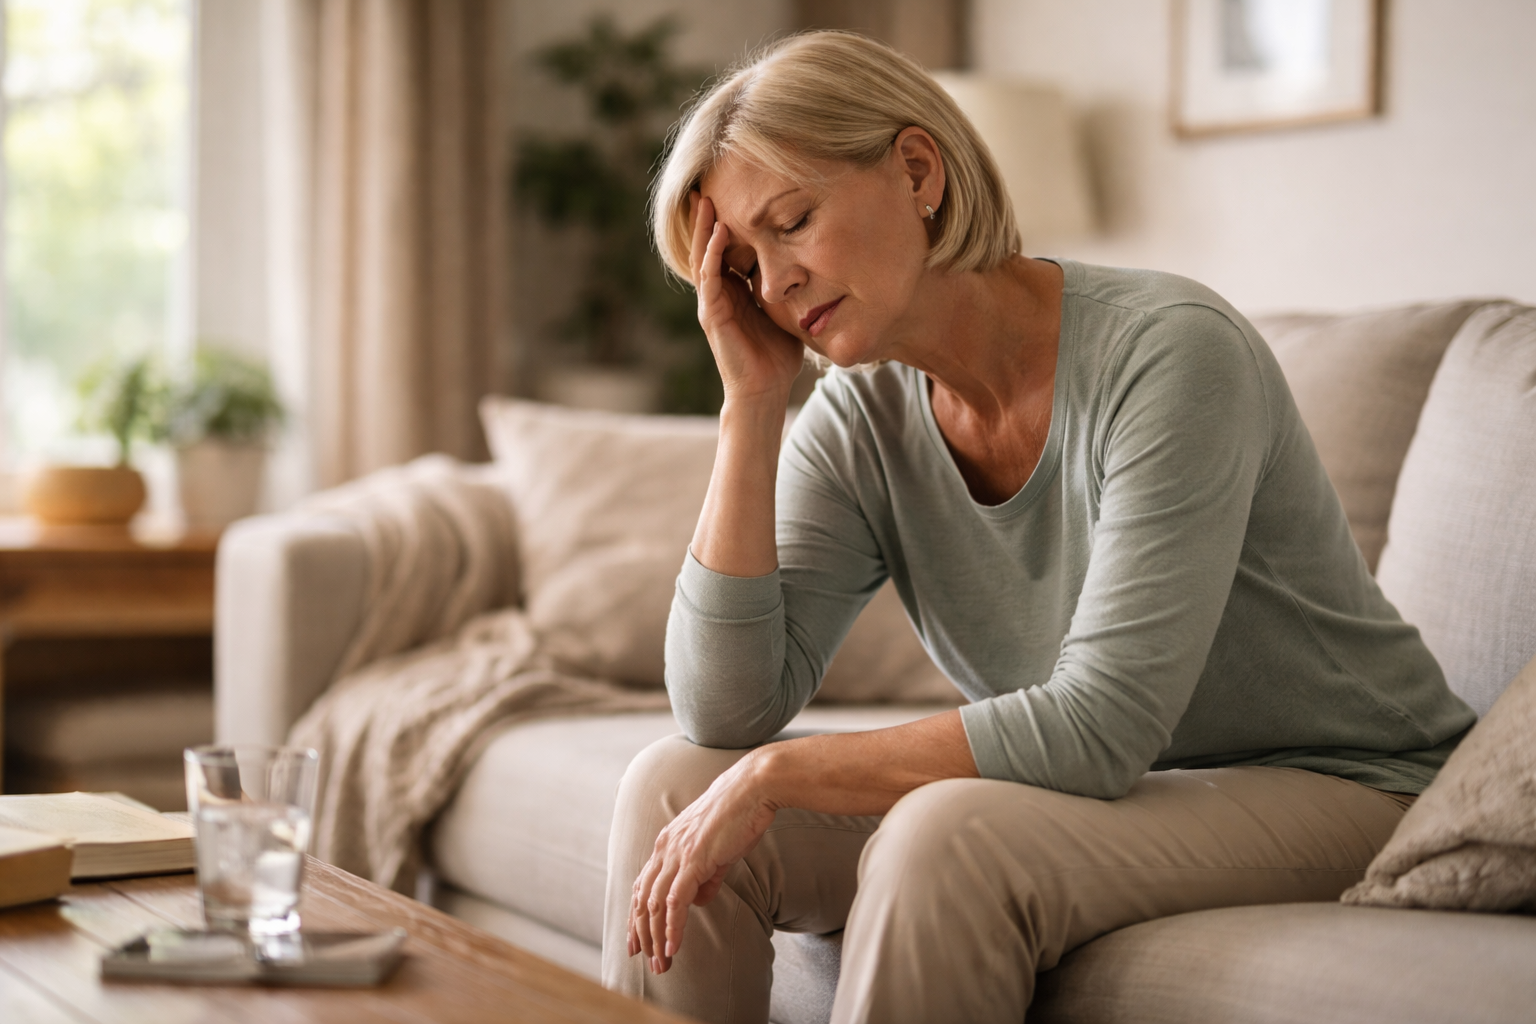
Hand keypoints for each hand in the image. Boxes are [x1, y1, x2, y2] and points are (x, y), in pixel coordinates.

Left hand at [627, 751, 777, 973]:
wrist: (752, 789)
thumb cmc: (739, 816)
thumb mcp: (718, 851)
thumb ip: (706, 876)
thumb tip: (701, 901)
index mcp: (667, 844)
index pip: (642, 886)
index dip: (636, 916)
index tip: (636, 942)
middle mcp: (665, 849)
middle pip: (642, 900)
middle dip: (642, 935)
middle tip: (648, 963)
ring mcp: (677, 854)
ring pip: (654, 905)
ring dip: (655, 938)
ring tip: (662, 964)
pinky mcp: (693, 859)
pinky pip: (675, 902)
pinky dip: (672, 928)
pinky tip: (673, 947)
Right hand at [689, 192, 804, 403]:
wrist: (765, 390)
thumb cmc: (777, 356)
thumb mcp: (785, 311)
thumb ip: (788, 288)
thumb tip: (812, 265)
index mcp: (734, 292)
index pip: (725, 250)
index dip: (724, 224)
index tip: (728, 194)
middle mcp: (718, 295)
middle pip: (708, 248)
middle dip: (706, 218)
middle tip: (704, 185)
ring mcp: (712, 305)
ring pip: (704, 258)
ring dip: (704, 229)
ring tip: (705, 200)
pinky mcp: (712, 316)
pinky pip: (710, 279)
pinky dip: (713, 255)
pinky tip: (720, 234)